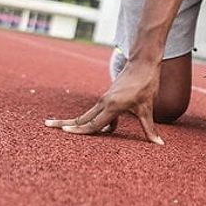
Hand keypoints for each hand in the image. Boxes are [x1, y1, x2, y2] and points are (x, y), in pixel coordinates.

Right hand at [44, 57, 164, 143]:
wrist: (144, 62)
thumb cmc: (146, 83)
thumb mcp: (148, 107)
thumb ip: (150, 128)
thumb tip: (159, 144)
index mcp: (112, 106)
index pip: (93, 124)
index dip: (79, 131)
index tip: (63, 134)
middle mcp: (104, 102)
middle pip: (82, 118)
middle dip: (65, 123)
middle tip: (46, 126)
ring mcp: (105, 99)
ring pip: (88, 114)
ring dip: (75, 122)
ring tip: (59, 126)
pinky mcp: (109, 97)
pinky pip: (98, 112)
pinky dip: (93, 120)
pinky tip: (105, 130)